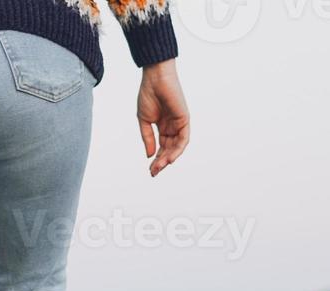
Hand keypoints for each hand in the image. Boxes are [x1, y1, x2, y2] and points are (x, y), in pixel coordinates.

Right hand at [137, 60, 189, 176]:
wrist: (155, 78)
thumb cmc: (149, 95)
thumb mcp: (144, 120)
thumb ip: (148, 138)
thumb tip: (150, 155)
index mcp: (163, 126)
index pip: (161, 147)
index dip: (156, 159)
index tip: (150, 169)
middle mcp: (172, 126)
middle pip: (169, 149)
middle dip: (161, 162)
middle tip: (154, 172)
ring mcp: (179, 123)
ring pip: (176, 147)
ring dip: (168, 158)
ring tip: (159, 167)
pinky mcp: (184, 120)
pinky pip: (183, 139)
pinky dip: (177, 150)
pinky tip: (169, 158)